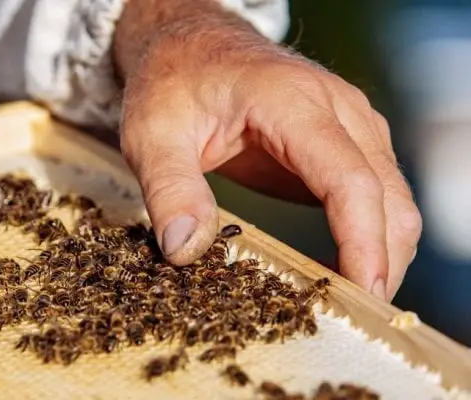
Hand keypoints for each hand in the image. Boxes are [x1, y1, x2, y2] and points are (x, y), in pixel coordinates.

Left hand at [113, 0, 421, 299]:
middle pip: (387, 195)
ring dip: (380, 251)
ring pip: (393, 198)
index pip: (348, 178)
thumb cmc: (172, 83)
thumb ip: (169, 189)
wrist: (191, 45)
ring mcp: (348, 124)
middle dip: (379, 260)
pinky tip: (341, 268)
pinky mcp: (343, 143)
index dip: (362, 241)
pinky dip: (370, 234)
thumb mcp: (152, 134)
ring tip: (344, 300)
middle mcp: (337, 109)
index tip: (359, 292)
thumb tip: (185, 251)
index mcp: (292, 102)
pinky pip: (376, 194)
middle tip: (347, 316)